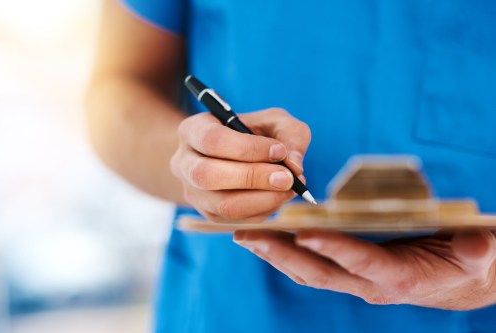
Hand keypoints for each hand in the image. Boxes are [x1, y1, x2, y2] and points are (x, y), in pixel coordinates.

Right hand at [170, 108, 310, 221]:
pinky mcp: (208, 214)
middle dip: (253, 178)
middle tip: (287, 178)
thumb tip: (294, 165)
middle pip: (208, 176)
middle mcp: (184, 163)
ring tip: (289, 189)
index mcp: (192, 131)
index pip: (213, 140)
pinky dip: (262, 211)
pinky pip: (235, 220)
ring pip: (222, 205)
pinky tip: (278, 197)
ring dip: (262, 199)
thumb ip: (290, 134)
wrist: (233, 155)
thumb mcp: (273, 121)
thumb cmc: (254, 133)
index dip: (248, 148)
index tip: (280, 151)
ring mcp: (193, 193)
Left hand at [234, 228, 495, 309]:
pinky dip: (284, 253)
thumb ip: (475, 250)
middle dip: (281, 254)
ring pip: (307, 271)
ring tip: (243, 235)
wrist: (458, 280)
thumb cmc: (466, 263)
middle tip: (248, 234)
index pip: (361, 263)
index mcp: (400, 277)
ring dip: (274, 254)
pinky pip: (310, 267)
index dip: (335, 250)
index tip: (304, 234)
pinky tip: (265, 238)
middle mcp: (369, 283)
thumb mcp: (479, 254)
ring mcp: (355, 280)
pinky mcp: (347, 272)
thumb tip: (477, 242)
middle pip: (318, 272)